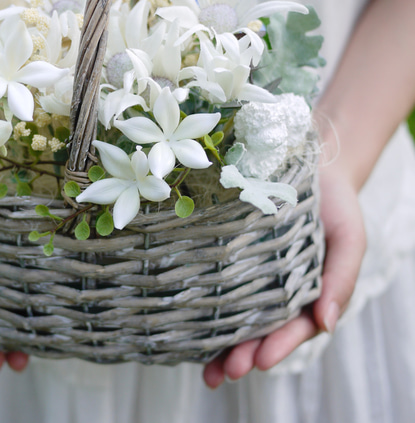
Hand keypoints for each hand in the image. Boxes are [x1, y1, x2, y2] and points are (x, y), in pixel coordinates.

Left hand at [203, 159, 365, 387]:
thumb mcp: (349, 238)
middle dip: (243, 353)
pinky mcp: (231, 252)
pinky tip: (186, 318)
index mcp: (308, 292)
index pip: (293, 327)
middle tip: (225, 371)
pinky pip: (218, 279)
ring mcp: (252, 272)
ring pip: (235, 313)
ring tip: (205, 365)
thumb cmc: (335, 204)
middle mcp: (277, 289)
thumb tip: (326, 325)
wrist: (310, 164)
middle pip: (259, 329)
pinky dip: (204, 301)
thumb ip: (342, 279)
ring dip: (220, 341)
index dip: (278, 346)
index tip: (260, 360)